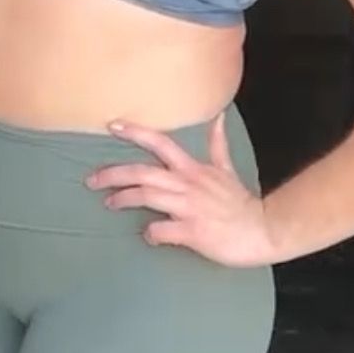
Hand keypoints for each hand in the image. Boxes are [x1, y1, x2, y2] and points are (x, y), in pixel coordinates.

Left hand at [86, 114, 276, 267]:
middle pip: (142, 172)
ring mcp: (189, 207)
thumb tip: (219, 116)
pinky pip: (161, 230)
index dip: (135, 133)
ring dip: (124, 198)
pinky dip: (150, 233)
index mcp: (194, 169)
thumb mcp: (227, 169)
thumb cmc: (239, 203)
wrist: (263, 230)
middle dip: (113, 174)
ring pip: (147, 196)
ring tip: (109, 203)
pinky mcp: (192, 231)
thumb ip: (217, 144)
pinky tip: (147, 236)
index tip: (112, 125)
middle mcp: (188, 184)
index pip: (160, 143)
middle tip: (91, 179)